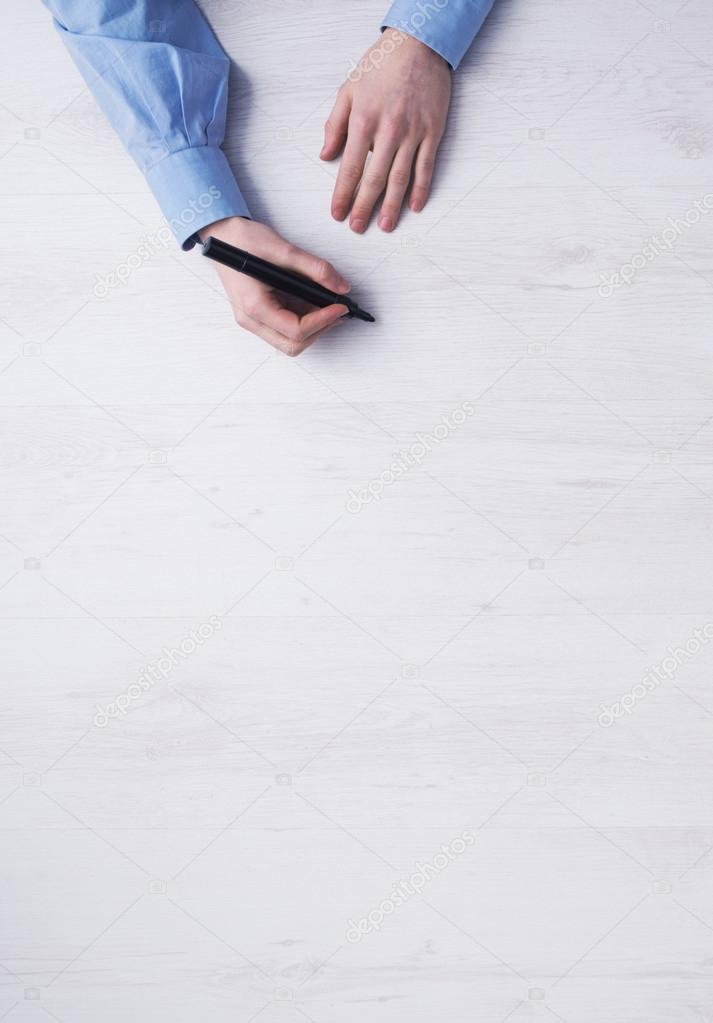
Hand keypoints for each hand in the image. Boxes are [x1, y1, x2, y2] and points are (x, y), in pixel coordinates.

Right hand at [199, 217, 350, 355]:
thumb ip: (315, 269)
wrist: (221, 235)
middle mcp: (251, 320)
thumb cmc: (243, 241)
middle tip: (337, 311)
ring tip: (328, 308)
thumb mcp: (283, 249)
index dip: (323, 320)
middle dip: (320, 330)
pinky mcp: (257, 316)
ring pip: (289, 341)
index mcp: (255, 306)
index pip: (296, 330)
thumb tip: (341, 286)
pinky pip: (284, 330)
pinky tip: (314, 305)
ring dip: (313, 329)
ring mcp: (253, 320)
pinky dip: (303, 322)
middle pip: (293, 345)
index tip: (341, 306)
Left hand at [321, 28, 451, 232]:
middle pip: (374, 179)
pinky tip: (414, 207)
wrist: (418, 45)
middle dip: (364, 207)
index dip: (343, 194)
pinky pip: (426, 167)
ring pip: (400, 179)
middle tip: (357, 228)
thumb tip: (326, 155)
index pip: (351, 168)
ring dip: (391, 206)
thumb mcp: (348, 90)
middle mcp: (389, 131)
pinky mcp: (432, 132)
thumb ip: (335, 125)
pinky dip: (421, 190)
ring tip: (384, 226)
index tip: (337, 214)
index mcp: (364, 121)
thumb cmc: (381, 66)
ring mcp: (413, 134)